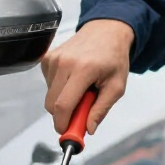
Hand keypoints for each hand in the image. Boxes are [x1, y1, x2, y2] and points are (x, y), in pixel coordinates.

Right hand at [42, 19, 133, 134]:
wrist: (106, 31)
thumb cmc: (113, 57)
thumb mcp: (117, 86)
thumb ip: (101, 109)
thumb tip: (88, 129)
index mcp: (84, 69)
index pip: (64, 105)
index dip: (63, 124)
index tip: (67, 132)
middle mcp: (65, 62)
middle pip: (52, 104)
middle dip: (63, 116)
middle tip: (80, 114)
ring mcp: (53, 58)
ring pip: (49, 96)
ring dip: (63, 100)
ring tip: (81, 89)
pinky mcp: (47, 58)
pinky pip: (48, 85)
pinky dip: (59, 89)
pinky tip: (73, 80)